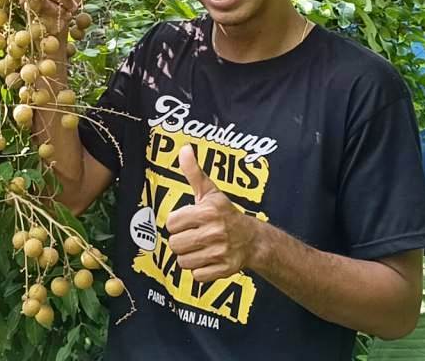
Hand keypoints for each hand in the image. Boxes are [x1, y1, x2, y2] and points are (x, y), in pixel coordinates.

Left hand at [165, 145, 261, 281]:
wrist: (253, 240)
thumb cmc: (226, 214)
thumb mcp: (210, 192)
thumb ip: (194, 172)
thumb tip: (184, 148)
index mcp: (208, 212)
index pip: (171, 222)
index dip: (177, 222)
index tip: (188, 221)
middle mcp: (214, 232)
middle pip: (174, 244)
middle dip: (181, 241)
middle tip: (194, 236)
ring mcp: (219, 252)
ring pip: (183, 261)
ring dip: (189, 256)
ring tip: (200, 248)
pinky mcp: (223, 270)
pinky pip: (195, 275)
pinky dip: (199, 270)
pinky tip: (208, 259)